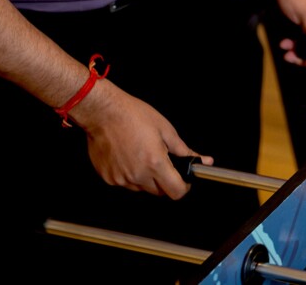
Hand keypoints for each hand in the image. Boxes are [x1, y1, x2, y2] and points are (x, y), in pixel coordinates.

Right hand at [72, 79, 204, 198]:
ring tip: (143, 156)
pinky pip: (125, 183)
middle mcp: (137, 175)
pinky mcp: (108, 178)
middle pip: (159, 192)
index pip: (176, 192)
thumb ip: (184, 150)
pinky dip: (130, 175)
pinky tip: (129, 157)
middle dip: (166, 181)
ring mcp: (121, 179)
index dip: (184, 187)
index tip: (184, 180)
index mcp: (155, 163)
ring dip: (147, 178)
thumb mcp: (166, 130)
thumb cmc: (133, 116)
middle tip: (164, 162)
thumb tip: (202, 160)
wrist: (104, 112)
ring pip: (142, 188)